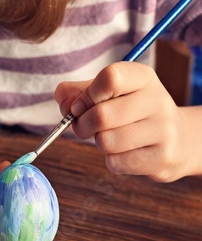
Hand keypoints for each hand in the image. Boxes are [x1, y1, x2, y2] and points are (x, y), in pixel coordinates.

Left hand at [55, 62, 199, 181]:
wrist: (177, 140)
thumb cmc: (130, 113)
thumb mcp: (108, 94)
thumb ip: (78, 92)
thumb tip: (63, 101)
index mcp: (143, 77)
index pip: (110, 77)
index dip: (86, 95)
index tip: (79, 106)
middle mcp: (157, 100)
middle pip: (102, 115)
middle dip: (82, 125)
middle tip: (84, 127)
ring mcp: (163, 130)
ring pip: (106, 141)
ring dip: (98, 143)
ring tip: (108, 138)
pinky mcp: (162, 158)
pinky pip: (116, 163)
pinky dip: (111, 160)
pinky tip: (124, 153)